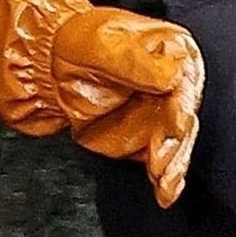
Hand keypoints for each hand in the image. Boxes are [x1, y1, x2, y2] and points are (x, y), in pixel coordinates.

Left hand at [51, 7, 203, 206]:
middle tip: (163, 161)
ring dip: (172, 166)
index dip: (180, 106)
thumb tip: (172, 74)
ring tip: (165, 183)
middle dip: (176, 143)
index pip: (184, 83)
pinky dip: (164, 179)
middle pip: (184, 119)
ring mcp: (163, 114)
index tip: (176, 124)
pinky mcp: (146, 137)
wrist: (51, 65)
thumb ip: (136, 62)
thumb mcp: (104, 44)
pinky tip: (166, 193)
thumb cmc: (80, 43)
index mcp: (174, 52)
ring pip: (176, 145)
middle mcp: (175, 85)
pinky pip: (160, 161)